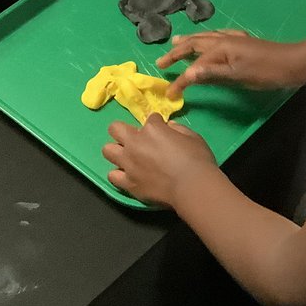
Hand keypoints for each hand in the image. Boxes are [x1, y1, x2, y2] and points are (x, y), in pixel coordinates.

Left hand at [103, 116, 219, 207]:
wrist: (192, 187)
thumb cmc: (197, 159)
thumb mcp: (192, 136)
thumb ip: (177, 129)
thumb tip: (169, 127)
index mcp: (151, 129)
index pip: (150, 119)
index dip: (157, 123)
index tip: (163, 130)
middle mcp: (134, 143)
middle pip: (115, 128)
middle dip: (123, 130)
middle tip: (136, 139)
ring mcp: (129, 164)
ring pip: (107, 151)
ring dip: (117, 151)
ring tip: (128, 157)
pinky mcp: (128, 183)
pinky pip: (113, 176)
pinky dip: (119, 174)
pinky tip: (129, 175)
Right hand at [158, 29, 300, 97]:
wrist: (292, 62)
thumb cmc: (265, 72)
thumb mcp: (237, 76)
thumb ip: (211, 74)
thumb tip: (187, 73)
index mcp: (219, 49)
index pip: (193, 67)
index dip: (180, 80)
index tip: (168, 94)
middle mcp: (222, 40)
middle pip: (193, 44)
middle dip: (176, 53)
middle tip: (160, 61)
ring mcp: (233, 38)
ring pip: (204, 38)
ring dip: (188, 41)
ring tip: (176, 43)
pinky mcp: (242, 41)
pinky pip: (217, 35)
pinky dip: (206, 38)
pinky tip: (209, 39)